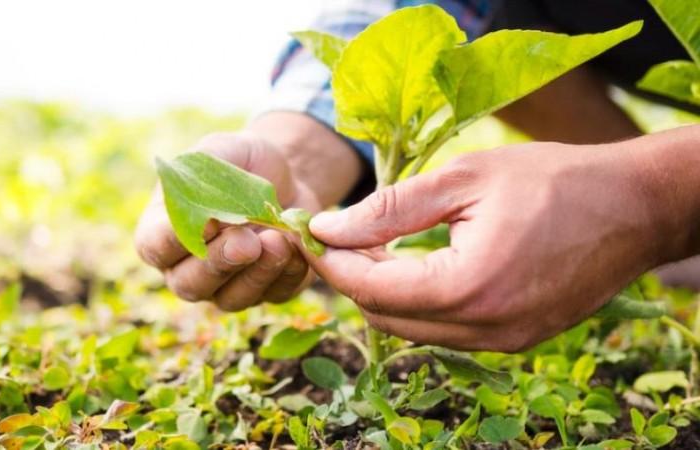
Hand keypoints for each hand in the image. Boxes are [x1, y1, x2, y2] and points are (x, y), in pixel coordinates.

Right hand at [135, 131, 319, 310]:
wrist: (287, 175)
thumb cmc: (241, 162)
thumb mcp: (220, 151)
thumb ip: (203, 176)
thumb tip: (206, 217)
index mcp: (164, 231)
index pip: (155, 247)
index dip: (174, 241)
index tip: (204, 222)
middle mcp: (188, 267)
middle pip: (190, 284)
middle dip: (219, 263)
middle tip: (246, 241)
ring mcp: (226, 285)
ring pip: (232, 298)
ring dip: (256, 273)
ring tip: (277, 241)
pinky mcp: (268, 291)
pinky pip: (274, 294)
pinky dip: (288, 273)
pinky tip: (296, 246)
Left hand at [307, 141, 679, 351]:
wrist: (635, 207)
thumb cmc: (553, 180)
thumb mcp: (463, 180)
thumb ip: (389, 209)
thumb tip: (327, 228)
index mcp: (468, 287)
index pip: (371, 288)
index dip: (332, 261)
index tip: (310, 232)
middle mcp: (484, 329)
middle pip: (385, 318)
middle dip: (352, 278)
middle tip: (336, 236)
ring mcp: (502, 342)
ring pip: (412, 330)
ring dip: (383, 292)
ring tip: (371, 246)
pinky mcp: (515, 340)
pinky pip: (445, 331)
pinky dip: (418, 303)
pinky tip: (414, 265)